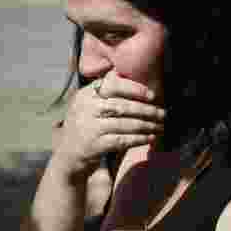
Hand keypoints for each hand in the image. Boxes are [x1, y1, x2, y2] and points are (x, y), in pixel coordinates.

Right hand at [50, 70, 167, 184]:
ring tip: (159, 126)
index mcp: (85, 94)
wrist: (67, 157)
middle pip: (122, 106)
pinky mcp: (94, 145)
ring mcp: (89, 127)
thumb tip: (126, 74)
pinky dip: (139, 139)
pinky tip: (150, 138)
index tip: (151, 95)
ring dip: (146, 125)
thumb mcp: (88, 104)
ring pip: (124, 124)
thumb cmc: (85, 126)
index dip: (134, 89)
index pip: (112, 85)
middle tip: (162, 113)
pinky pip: (122, 140)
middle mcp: (85, 108)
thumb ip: (104, 91)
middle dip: (146, 110)